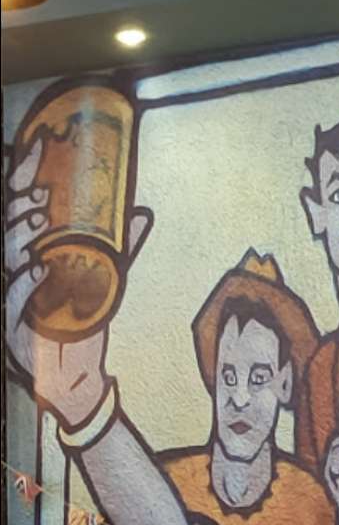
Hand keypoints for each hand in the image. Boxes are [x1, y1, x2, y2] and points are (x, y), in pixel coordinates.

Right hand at [5, 138, 152, 427]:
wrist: (76, 378)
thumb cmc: (84, 324)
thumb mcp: (104, 280)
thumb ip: (119, 248)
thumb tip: (140, 214)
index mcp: (32, 253)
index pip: (21, 207)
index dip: (23, 175)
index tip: (35, 146)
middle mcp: (18, 272)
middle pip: (10, 227)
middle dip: (21, 205)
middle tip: (39, 190)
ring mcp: (14, 298)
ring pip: (9, 258)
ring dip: (22, 235)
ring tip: (38, 217)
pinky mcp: (15, 327)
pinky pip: (16, 300)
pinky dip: (27, 283)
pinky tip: (39, 268)